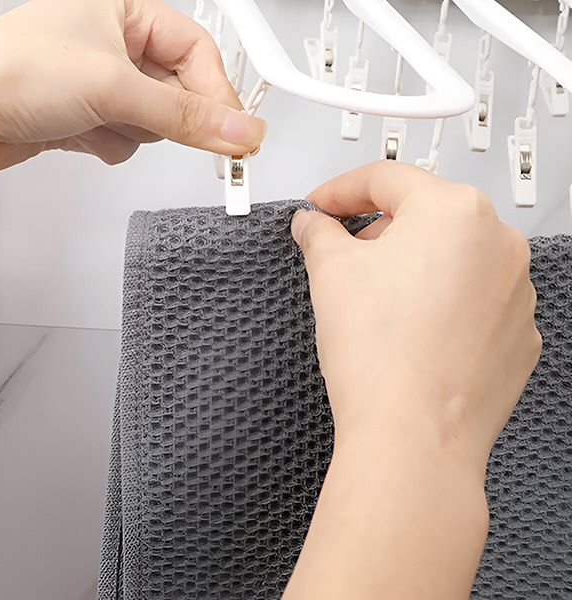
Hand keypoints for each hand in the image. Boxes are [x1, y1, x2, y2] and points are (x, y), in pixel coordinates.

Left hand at [0, 0, 265, 178]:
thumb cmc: (9, 73)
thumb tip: (241, 131)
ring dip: (134, 131)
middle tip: (188, 137)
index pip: (197, 53)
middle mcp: (117, 44)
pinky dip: (112, 144)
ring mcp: (104, 83)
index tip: (237, 134)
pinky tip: (82, 134)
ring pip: (156, 121)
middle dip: (170, 116)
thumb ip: (186, 116)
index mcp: (126, 10)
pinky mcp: (91, 116)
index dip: (217, 94)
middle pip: (180, 89)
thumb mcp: (115, 88)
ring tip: (101, 120)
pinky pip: (129, 139)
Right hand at [292, 161, 540, 467]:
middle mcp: (498, 243)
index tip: (321, 207)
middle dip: (377, 232)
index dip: (341, 190)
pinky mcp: (515, 334)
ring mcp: (515, 291)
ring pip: (450, 260)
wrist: (413, 437)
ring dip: (411, 269)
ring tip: (376, 305)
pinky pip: (471, 301)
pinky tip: (410, 332)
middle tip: (341, 257)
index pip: (386, 179)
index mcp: (455, 211)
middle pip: (423, 218)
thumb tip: (313, 224)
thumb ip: (319, 233)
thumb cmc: (381, 355)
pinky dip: (440, 305)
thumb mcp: (330, 272)